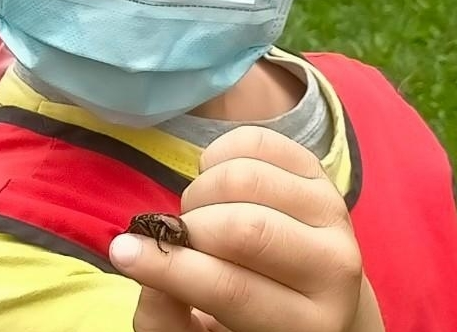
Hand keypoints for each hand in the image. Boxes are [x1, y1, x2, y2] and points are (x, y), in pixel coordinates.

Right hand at [109, 126, 378, 331]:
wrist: (321, 300)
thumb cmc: (249, 323)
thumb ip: (167, 317)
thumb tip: (139, 259)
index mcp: (307, 323)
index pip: (231, 288)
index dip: (168, 266)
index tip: (121, 253)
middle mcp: (335, 269)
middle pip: (245, 228)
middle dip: (190, 226)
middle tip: (178, 238)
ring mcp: (334, 213)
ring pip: (250, 178)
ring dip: (202, 191)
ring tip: (199, 216)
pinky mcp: (322, 174)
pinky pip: (260, 142)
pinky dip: (219, 155)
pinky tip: (215, 184)